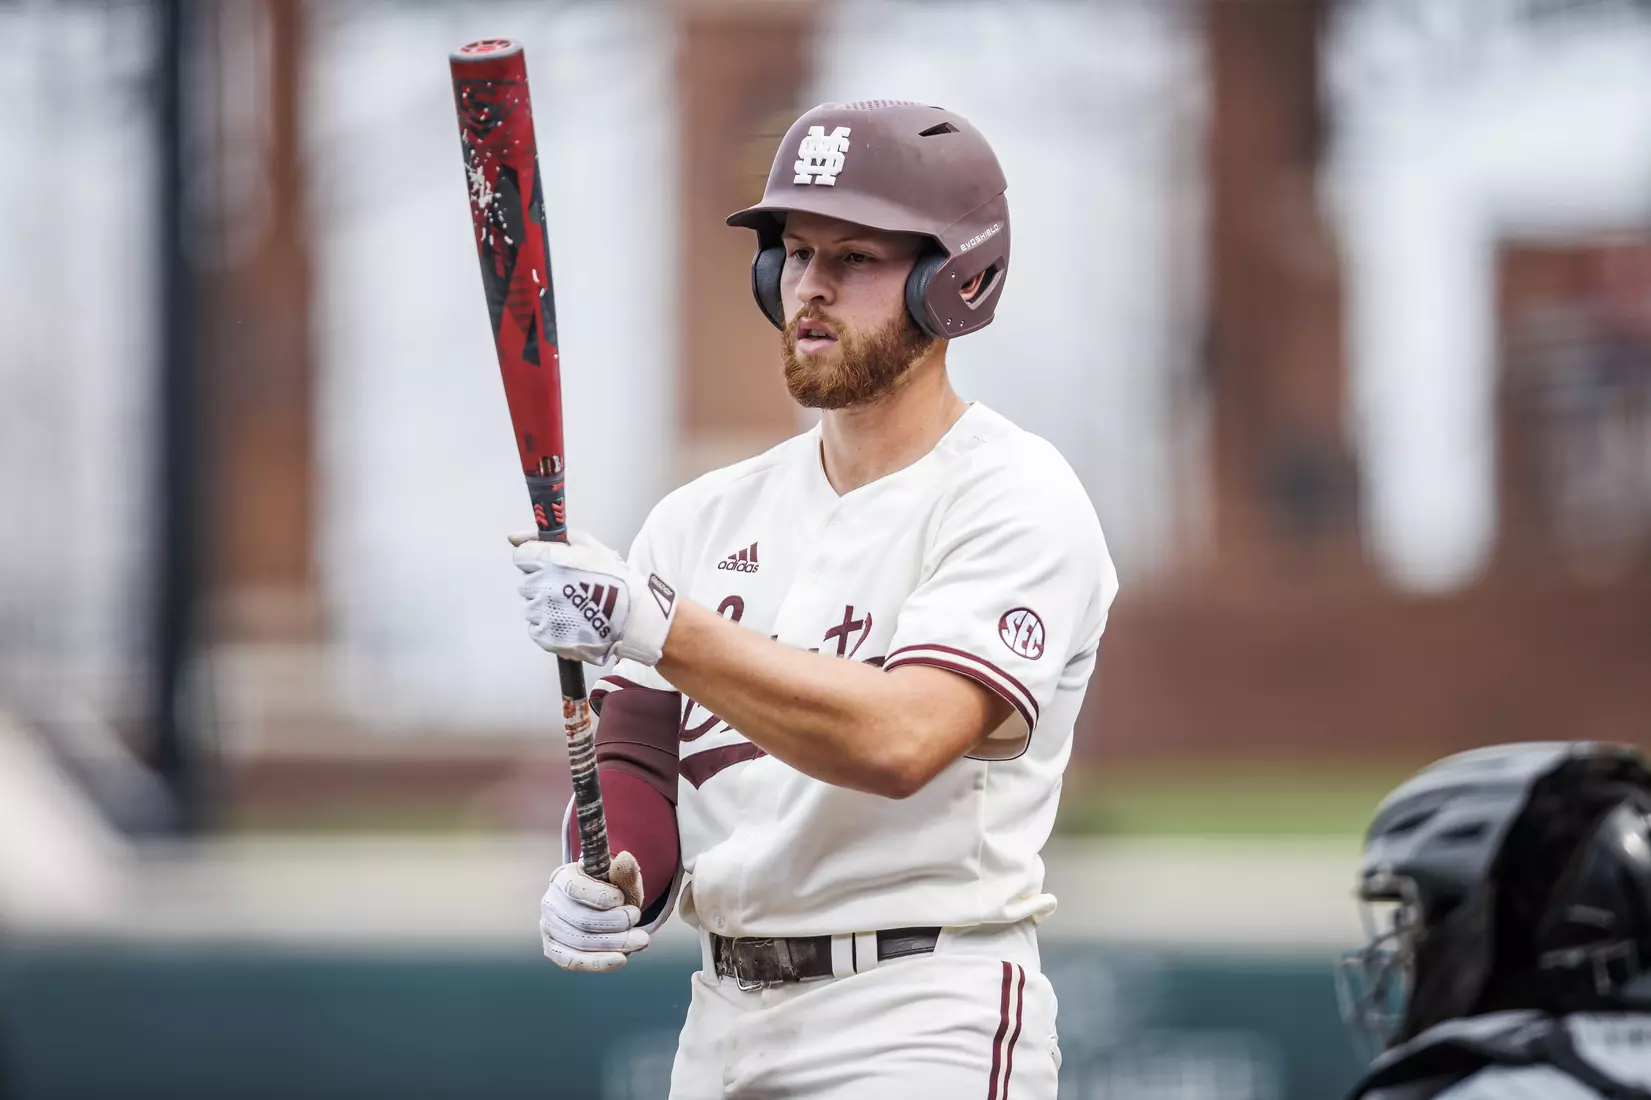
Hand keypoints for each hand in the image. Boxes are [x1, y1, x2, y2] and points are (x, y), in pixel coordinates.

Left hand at [511, 529, 677, 665]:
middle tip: (570, 588)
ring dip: (547, 606)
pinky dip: (551, 625)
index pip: (522, 557)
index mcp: (550, 560)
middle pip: (527, 582)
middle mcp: (542, 586)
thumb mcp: (589, 545)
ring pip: (531, 606)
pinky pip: (536, 627)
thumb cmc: (614, 579)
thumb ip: (548, 537)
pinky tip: (572, 621)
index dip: (538, 560)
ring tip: (575, 607)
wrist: (632, 619)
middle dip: (543, 583)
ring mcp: (543, 613)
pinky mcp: (546, 636)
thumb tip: (513, 538)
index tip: (553, 566)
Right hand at [539, 850, 648, 971]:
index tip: (622, 898)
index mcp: (562, 877)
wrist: (604, 910)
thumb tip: (625, 858)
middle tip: (637, 918)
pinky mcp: (552, 949)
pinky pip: (573, 961)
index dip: (602, 897)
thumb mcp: (621, 880)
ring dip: (615, 943)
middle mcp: (550, 902)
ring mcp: (549, 927)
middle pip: (581, 919)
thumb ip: (624, 872)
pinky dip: (598, 962)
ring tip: (641, 939)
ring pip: (580, 942)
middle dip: (615, 922)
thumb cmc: (612, 892)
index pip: (576, 888)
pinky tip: (621, 959)